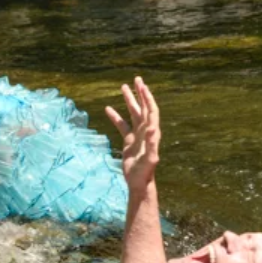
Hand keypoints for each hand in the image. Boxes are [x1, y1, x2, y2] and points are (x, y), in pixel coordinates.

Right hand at [104, 77, 159, 193]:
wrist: (139, 183)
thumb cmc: (145, 172)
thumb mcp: (150, 158)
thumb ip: (152, 143)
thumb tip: (153, 127)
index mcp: (151, 132)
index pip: (151, 110)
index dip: (147, 98)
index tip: (142, 86)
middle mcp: (146, 131)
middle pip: (143, 108)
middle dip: (140, 93)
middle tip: (137, 79)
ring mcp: (137, 135)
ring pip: (133, 114)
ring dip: (129, 101)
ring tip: (123, 87)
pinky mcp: (129, 141)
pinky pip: (122, 125)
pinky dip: (116, 116)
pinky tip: (107, 109)